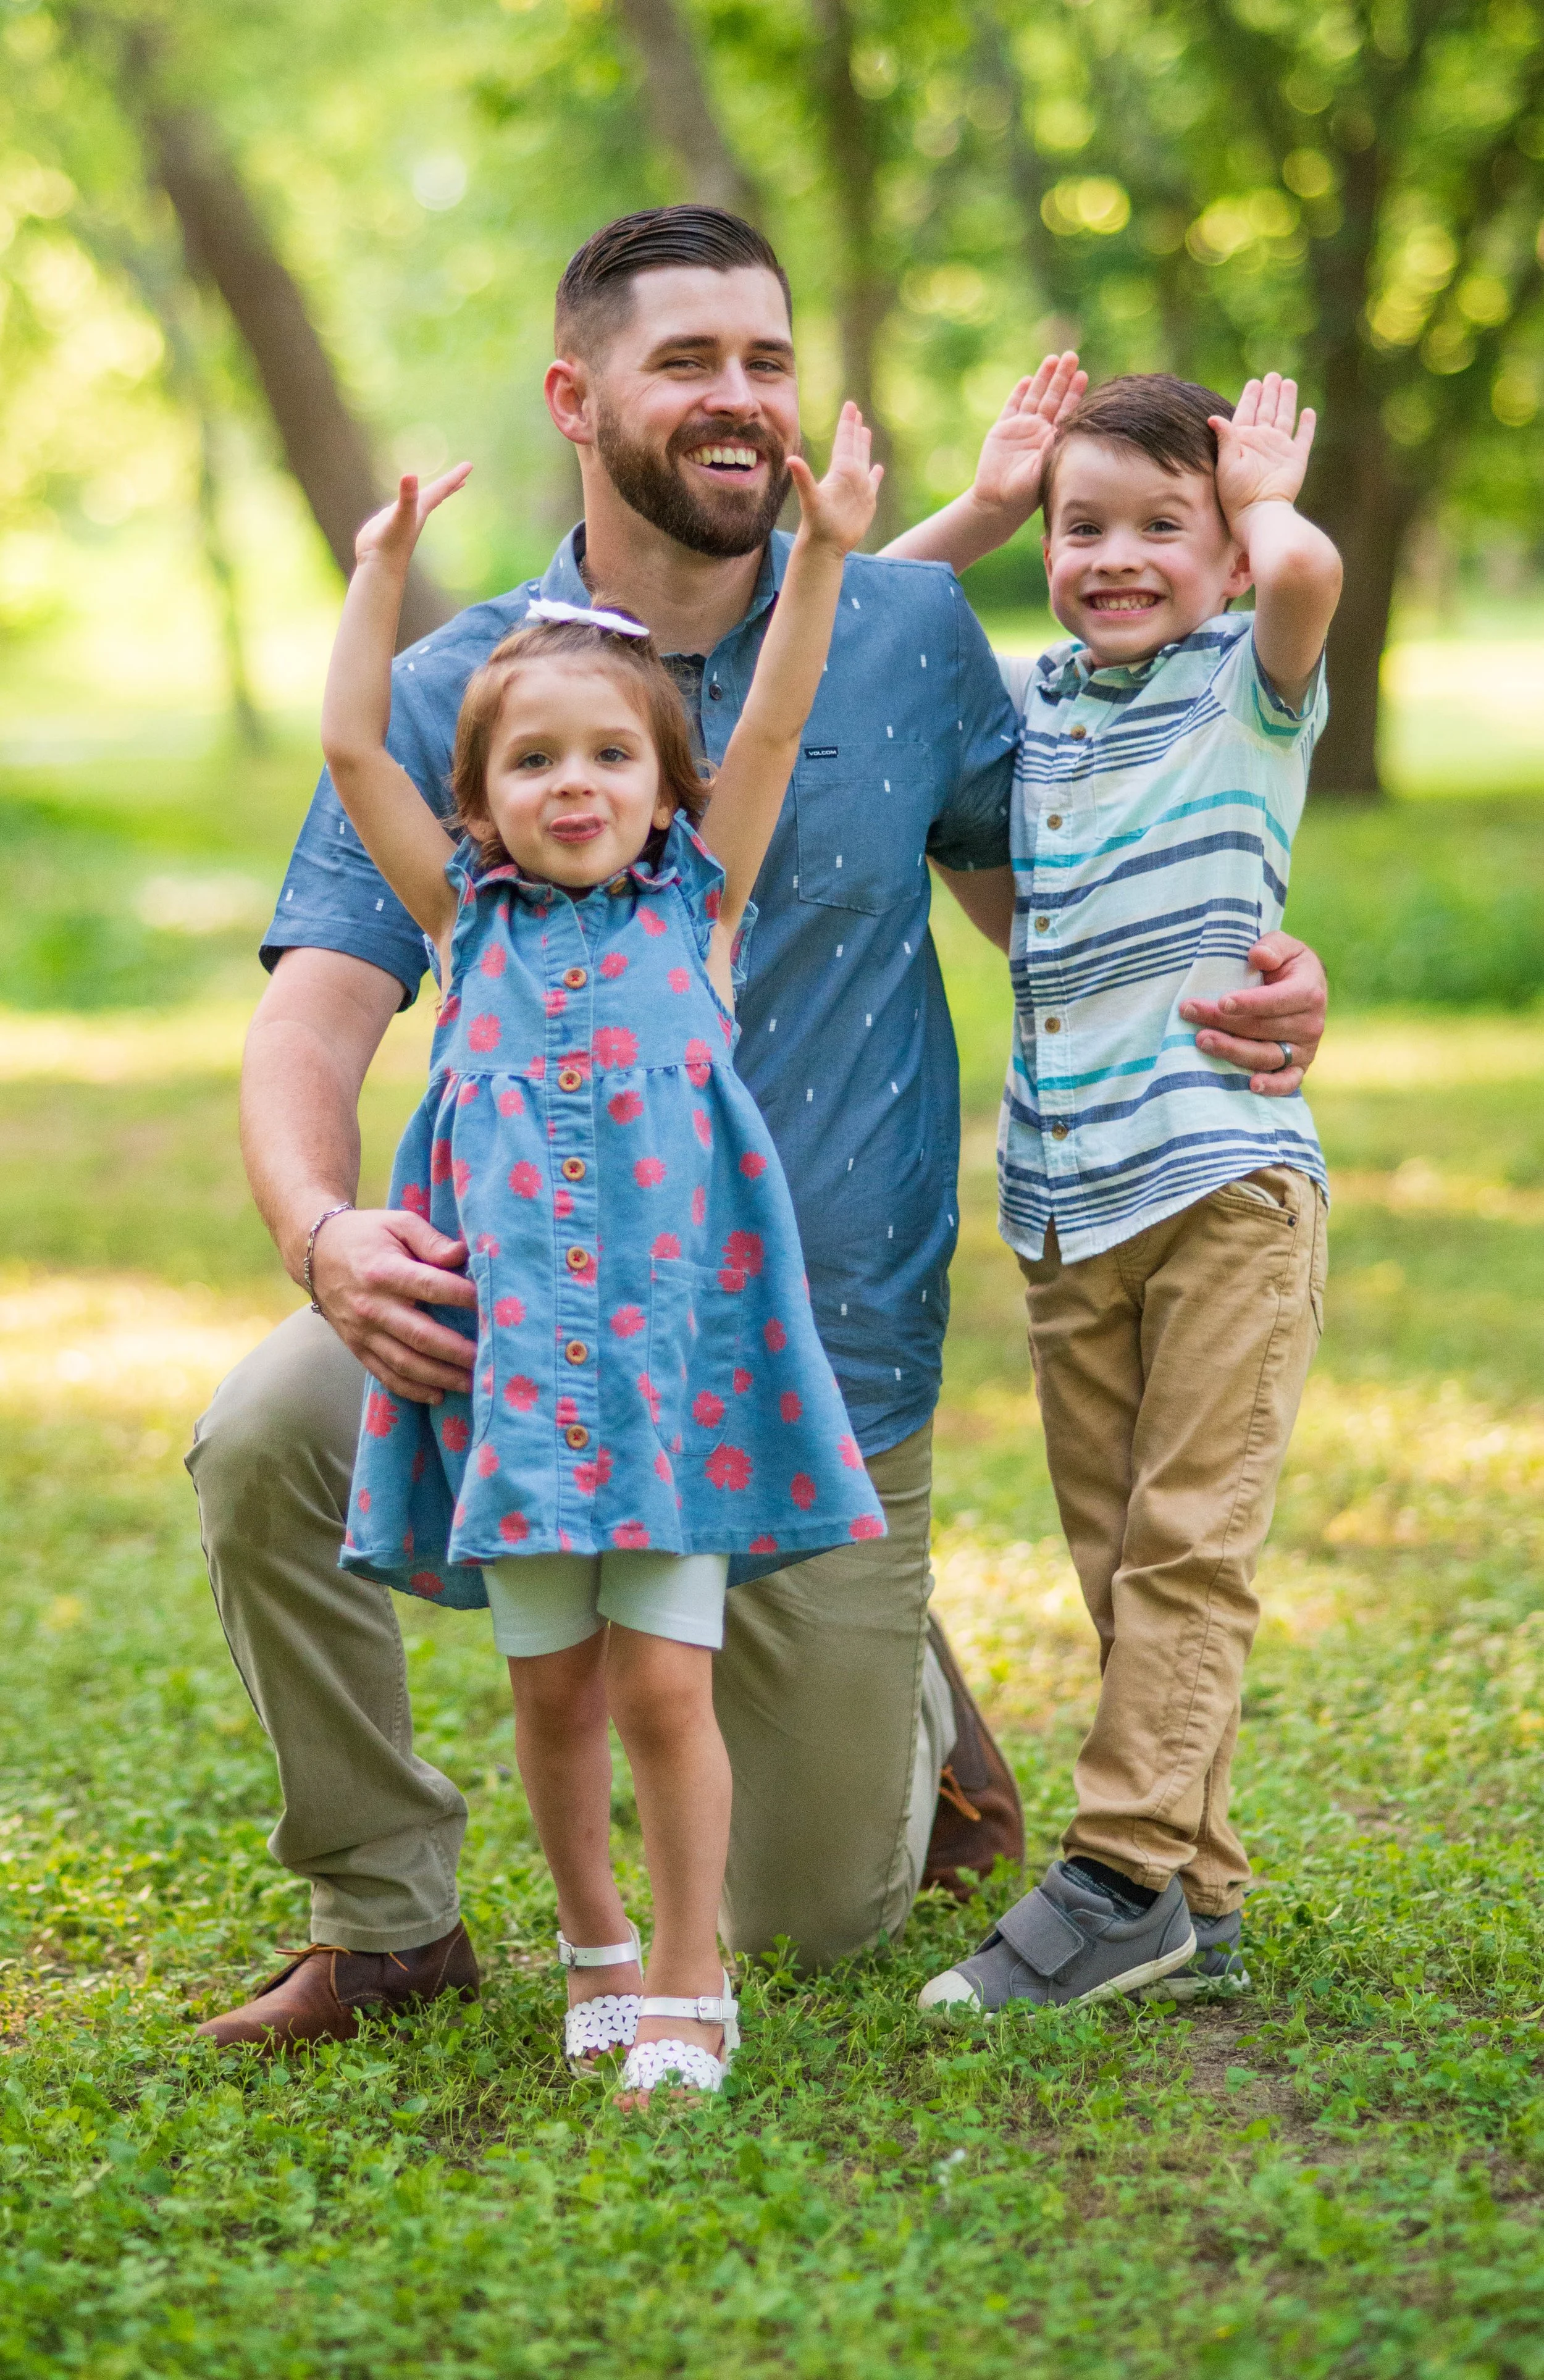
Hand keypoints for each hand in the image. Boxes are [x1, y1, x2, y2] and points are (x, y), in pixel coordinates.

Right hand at [309, 1207, 477, 1400]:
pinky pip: (384, 1374)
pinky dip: (411, 1389)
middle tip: (489, 1359)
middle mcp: (372, 1305)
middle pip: (421, 1335)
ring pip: (405, 1362)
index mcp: (384, 1271)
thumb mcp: (398, 1223)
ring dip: (440, 1377)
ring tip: (473, 1384)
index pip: (431, 1287)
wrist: (315, 1252)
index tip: (492, 1304)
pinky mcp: (356, 1346)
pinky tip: (438, 1395)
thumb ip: (431, 1240)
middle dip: (458, 1351)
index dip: (464, 1297)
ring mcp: (362, 1331)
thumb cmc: (367, 1234)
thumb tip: (463, 1255)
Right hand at [354, 464, 472, 572]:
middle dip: (450, 485)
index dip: (455, 476)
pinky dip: (409, 502)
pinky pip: (404, 508)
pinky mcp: (389, 523)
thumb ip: (407, 497)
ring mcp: (403, 518)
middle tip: (463, 476)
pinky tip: (408, 505)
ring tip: (440, 490)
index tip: (469, 465)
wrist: (378, 565)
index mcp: (421, 509)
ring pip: (421, 503)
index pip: (442, 489)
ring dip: (432, 495)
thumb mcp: (401, 516)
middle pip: (437, 496)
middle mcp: (415, 513)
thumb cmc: (392, 543)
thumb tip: (410, 475)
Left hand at [787, 402, 883, 554]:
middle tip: (855, 410)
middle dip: (854, 428)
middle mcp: (848, 477)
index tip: (850, 405)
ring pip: (862, 460)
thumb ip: (803, 478)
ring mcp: (857, 488)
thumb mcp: (811, 498)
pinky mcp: (865, 502)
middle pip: (853, 446)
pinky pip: (873, 484)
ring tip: (866, 431)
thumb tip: (791, 459)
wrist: (824, 545)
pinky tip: (878, 468)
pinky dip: (876, 475)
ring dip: (864, 446)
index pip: (844, 441)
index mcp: (839, 471)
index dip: (847, 424)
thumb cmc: (817, 523)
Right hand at [971, 352, 1086, 522]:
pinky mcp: (1003, 429)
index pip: (1067, 410)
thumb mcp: (1045, 469)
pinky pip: (1013, 406)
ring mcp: (1021, 428)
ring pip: (1035, 396)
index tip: (1083, 374)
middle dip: (1062, 377)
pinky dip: (1019, 393)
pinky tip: (1027, 379)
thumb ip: (1052, 447)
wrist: (998, 502)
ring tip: (1053, 359)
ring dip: (1043, 378)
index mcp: (1053, 439)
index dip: (1074, 392)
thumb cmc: (1026, 493)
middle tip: (1071, 356)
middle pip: (1053, 397)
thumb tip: (1063, 427)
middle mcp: (1039, 430)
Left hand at [1179, 931, 1325, 1096]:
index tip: (1221, 1002)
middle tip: (1190, 1013)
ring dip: (1233, 1051)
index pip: (1276, 1001)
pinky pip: (1288, 1082)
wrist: (1304, 989)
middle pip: (1263, 1028)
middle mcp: (1311, 1024)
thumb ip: (1273, 946)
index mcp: (1309, 993)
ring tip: (1202, 1040)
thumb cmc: (1286, 966)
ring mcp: (1305, 1049)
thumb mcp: (1284, 947)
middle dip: (1224, 1022)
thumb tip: (1258, 955)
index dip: (1249, 1003)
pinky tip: (1251, 1086)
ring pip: (1267, 1056)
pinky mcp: (1298, 1068)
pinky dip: (1273, 1087)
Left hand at [1211, 375, 1314, 529]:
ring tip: (1288, 383)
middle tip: (1272, 376)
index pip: (1246, 412)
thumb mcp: (1226, 465)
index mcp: (1244, 441)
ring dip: (1287, 400)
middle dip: (1270, 393)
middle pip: (1267, 410)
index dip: (1251, 397)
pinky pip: (1303, 437)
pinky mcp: (1296, 459)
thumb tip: (1213, 417)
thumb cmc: (1237, 494)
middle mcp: (1262, 442)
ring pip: (1285, 417)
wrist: (1258, 513)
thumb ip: (1225, 439)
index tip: (1254, 382)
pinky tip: (1308, 412)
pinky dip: (1307, 425)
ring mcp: (1280, 450)